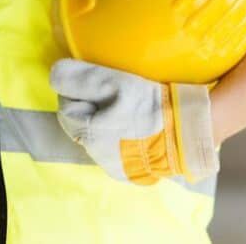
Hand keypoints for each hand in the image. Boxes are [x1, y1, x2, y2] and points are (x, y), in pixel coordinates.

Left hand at [49, 59, 218, 184]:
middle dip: (90, 109)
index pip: (66, 107)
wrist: (189, 133)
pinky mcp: (136, 172)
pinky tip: (138, 128)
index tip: (96, 78)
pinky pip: (120, 152)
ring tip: (128, 108)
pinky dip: (123, 138)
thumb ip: (81, 78)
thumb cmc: (151, 106)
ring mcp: (116, 166)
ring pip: (100, 140)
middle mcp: (96, 155)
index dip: (77, 90)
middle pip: (82, 125)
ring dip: (107, 124)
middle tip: (112, 92)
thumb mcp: (115, 83)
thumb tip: (56, 73)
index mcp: (87, 133)